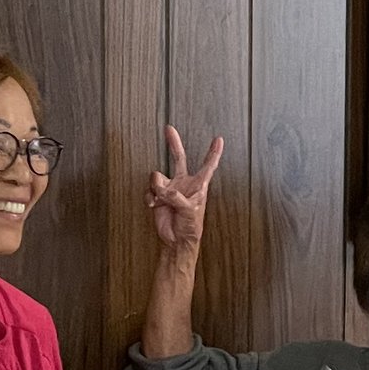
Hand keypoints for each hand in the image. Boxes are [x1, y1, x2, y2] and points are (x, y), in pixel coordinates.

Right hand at [149, 126, 224, 258]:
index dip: (213, 152)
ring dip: (157, 188)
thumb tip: (164, 189)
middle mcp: (184, 184)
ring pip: (157, 177)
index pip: (208, 166)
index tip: (219, 139)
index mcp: (198, 186)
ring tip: (161, 199)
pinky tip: (154, 204)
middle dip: (173, 143)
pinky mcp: (157, 196)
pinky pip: (150, 190)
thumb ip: (177, 197)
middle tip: (169, 129)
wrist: (175, 240)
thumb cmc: (191, 227)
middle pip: (178, 158)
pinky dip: (151, 197)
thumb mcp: (190, 210)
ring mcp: (169, 189)